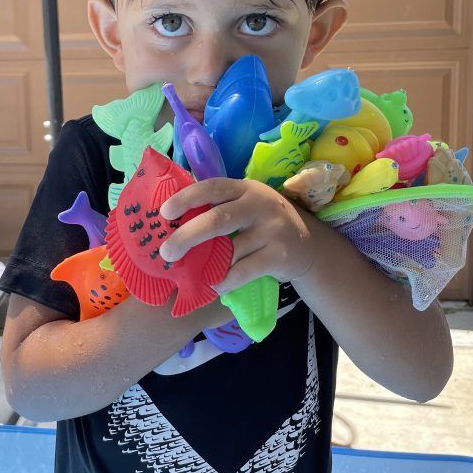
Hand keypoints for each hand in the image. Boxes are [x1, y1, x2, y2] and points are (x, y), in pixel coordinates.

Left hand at [158, 178, 315, 293]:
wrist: (308, 246)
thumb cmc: (263, 225)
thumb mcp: (245, 206)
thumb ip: (218, 208)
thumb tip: (171, 223)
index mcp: (244, 188)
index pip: (212, 187)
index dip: (186, 198)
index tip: (164, 213)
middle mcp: (259, 204)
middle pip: (218, 219)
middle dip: (187, 236)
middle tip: (167, 252)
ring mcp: (272, 229)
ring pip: (231, 250)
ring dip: (207, 265)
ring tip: (192, 273)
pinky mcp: (280, 254)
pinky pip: (243, 271)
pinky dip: (225, 280)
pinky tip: (215, 285)